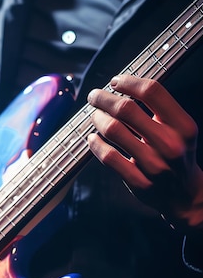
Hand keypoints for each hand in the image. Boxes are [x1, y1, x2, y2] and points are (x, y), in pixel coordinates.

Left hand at [86, 74, 202, 233]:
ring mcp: (154, 165)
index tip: (115, 81)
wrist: (184, 195)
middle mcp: (170, 144)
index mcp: (183, 126)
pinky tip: (92, 138)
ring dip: (98, 118)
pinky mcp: (140, 183)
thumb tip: (122, 85)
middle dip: (104, 98)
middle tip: (94, 95)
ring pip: (114, 130)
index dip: (129, 81)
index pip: (152, 91)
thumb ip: (158, 109)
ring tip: (94, 115)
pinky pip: (109, 157)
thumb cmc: (175, 153)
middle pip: (126, 109)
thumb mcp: (179, 129)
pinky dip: (95, 144)